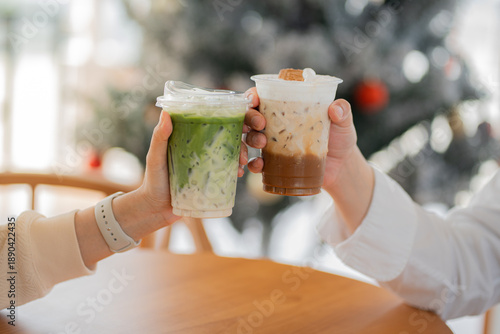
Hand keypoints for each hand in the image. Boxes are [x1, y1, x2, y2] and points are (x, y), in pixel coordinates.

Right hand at [243, 87, 357, 188]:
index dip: (252, 96)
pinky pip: (256, 163)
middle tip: (260, 124)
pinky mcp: (273, 162)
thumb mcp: (344, 122)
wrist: (341, 167)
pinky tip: (259, 165)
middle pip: (250, 115)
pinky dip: (254, 164)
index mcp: (287, 107)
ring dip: (250, 139)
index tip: (254, 100)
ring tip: (262, 144)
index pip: (263, 96)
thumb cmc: (340, 138)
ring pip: (250, 137)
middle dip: (249, 118)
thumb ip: (343, 111)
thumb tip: (335, 108)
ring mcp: (272, 143)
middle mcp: (275, 123)